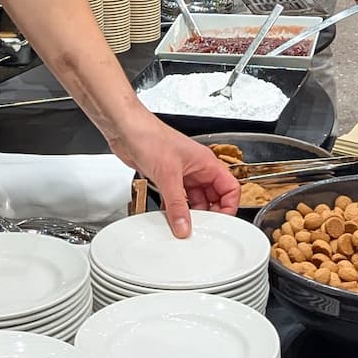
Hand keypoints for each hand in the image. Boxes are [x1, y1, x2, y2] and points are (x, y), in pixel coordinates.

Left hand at [115, 117, 239, 235]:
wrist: (126, 129)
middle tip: (200, 228)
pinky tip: (169, 217)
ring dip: (190, 213)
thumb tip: (184, 227)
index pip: (230, 188)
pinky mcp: (166, 177)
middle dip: (208, 214)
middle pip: (213, 197)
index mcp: (206, 163)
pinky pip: (177, 199)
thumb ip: (177, 205)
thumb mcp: (168, 176)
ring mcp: (181, 173)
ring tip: (184, 226)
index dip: (229, 206)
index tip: (221, 222)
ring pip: (194, 199)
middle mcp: (197, 168)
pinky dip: (174, 209)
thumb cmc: (150, 137)